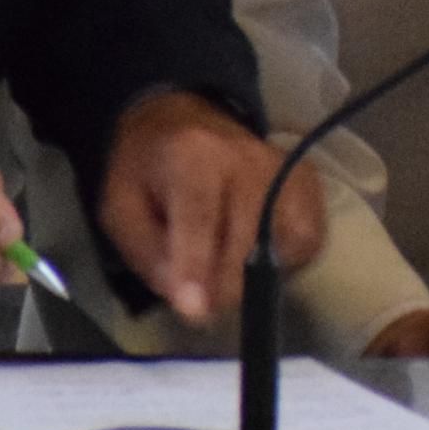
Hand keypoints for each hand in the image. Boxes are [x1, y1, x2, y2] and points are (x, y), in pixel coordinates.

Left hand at [99, 92, 323, 325]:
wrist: (181, 118)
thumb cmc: (146, 169)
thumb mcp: (120, 208)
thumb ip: (147, 254)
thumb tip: (187, 299)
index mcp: (190, 154)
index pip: (199, 215)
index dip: (196, 265)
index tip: (194, 311)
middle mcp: (245, 156)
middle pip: (246, 239)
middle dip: (221, 286)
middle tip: (199, 302)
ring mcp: (283, 167)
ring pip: (285, 243)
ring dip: (255, 273)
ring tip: (227, 268)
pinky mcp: (306, 181)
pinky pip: (308, 238)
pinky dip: (286, 258)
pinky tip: (258, 251)